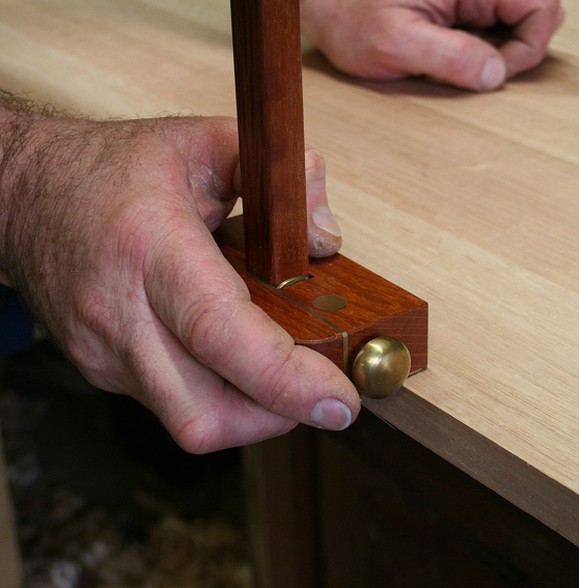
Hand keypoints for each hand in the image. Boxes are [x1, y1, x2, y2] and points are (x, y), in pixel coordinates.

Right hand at [0, 109, 359, 452]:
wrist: (22, 194)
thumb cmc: (112, 169)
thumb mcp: (205, 142)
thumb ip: (282, 177)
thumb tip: (325, 241)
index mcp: (152, 249)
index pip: (221, 336)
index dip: (286, 382)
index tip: (339, 402)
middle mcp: (121, 315)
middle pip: (205, 415)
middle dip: (278, 419)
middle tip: (324, 397)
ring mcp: (105, 353)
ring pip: (191, 422)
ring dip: (252, 413)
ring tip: (285, 377)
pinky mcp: (102, 371)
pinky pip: (173, 405)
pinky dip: (219, 396)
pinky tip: (236, 360)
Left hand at [301, 0, 563, 90]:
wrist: (324, 3)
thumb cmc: (350, 15)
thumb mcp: (394, 42)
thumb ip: (448, 56)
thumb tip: (494, 75)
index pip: (540, 7)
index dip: (529, 47)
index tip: (494, 74)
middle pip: (535, 12)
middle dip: (517, 49)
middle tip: (477, 72)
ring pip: (517, 19)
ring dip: (500, 50)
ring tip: (459, 65)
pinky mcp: (463, 3)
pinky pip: (494, 25)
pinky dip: (483, 48)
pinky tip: (453, 58)